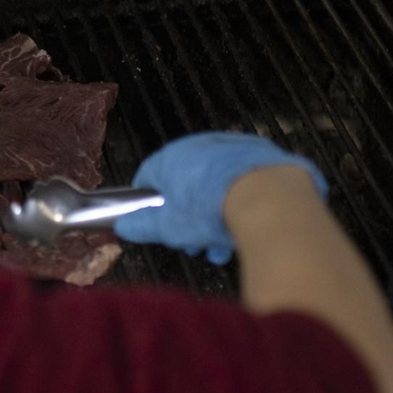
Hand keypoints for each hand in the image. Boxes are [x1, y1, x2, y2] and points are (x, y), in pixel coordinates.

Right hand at [111, 133, 326, 263]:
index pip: (149, 176)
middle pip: (186, 184)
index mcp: (172, 157)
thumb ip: (143, 226)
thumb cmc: (210, 209)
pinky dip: (241, 206)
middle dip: (187, 216)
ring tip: (219, 247)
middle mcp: (202, 146)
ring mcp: (235, 149)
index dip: (148, 203)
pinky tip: (243, 233)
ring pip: (217, 187)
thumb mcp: (168, 227)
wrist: (268, 200)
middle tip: (191, 242)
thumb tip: (124, 227)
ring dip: (214, 217)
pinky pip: (245, 183)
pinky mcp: (264, 157)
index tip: (153, 222)